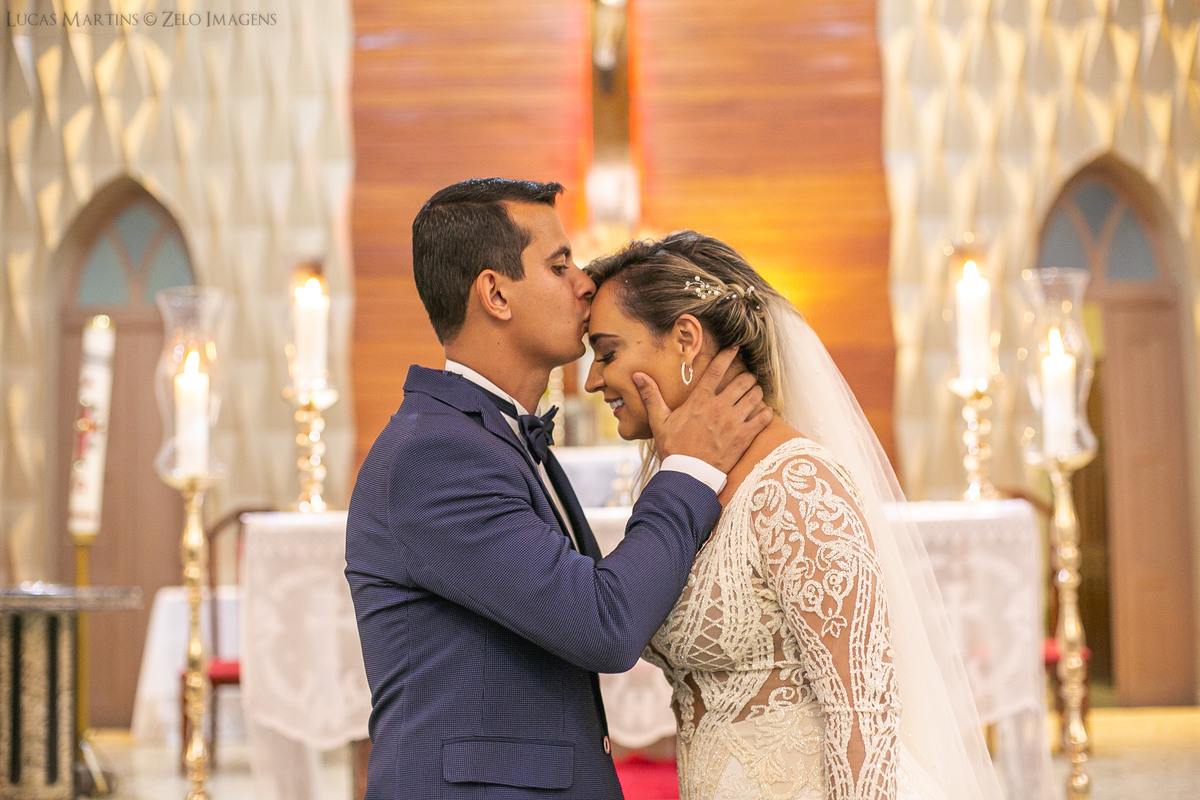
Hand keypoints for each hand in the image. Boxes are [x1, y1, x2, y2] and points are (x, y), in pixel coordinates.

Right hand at [634, 347, 772, 472]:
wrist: (688, 475)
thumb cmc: (674, 447)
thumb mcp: (659, 421)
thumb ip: (651, 396)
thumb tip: (638, 375)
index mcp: (700, 400)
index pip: (717, 369)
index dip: (728, 354)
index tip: (736, 347)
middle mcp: (719, 407)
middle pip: (742, 380)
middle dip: (747, 376)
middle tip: (746, 378)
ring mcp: (734, 422)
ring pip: (754, 396)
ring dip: (756, 391)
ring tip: (753, 392)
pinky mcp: (744, 437)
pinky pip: (763, 418)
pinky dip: (765, 412)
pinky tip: (763, 412)